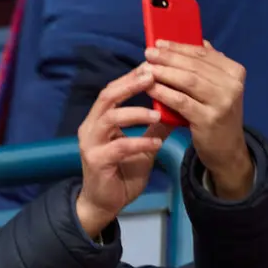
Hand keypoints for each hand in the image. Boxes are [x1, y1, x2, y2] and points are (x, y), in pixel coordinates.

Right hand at [75, 66, 171, 238]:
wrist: (105, 203)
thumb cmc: (122, 172)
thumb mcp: (144, 144)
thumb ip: (155, 125)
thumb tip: (177, 105)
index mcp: (100, 120)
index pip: (114, 90)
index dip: (132, 76)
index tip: (154, 64)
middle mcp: (91, 127)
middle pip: (107, 97)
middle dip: (130, 84)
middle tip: (153, 76)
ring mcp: (91, 144)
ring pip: (110, 118)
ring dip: (135, 112)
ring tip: (157, 112)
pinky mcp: (96, 162)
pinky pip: (118, 148)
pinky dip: (138, 142)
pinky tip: (156, 143)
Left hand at [144, 39, 252, 198]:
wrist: (227, 149)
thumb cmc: (216, 114)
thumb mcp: (217, 88)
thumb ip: (208, 66)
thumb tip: (193, 40)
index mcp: (235, 71)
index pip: (204, 54)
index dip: (179, 47)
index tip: (159, 42)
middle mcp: (232, 84)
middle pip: (194, 66)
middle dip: (168, 57)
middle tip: (148, 53)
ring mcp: (222, 102)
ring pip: (188, 81)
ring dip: (164, 73)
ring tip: (146, 69)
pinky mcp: (209, 119)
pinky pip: (182, 101)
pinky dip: (164, 93)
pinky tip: (150, 88)